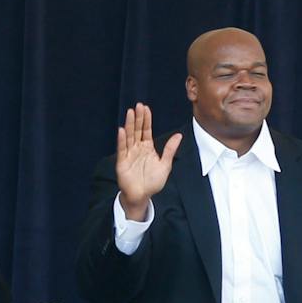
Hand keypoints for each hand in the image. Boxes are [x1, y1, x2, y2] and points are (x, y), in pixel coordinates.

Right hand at [114, 102, 181, 221]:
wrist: (142, 196)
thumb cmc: (153, 182)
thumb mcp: (165, 165)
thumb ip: (170, 150)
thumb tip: (179, 135)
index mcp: (147, 148)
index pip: (146, 130)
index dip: (146, 119)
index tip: (146, 108)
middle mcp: (137, 149)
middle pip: (137, 130)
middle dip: (137, 118)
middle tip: (138, 106)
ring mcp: (129, 154)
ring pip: (129, 136)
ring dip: (129, 125)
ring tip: (130, 113)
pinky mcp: (122, 162)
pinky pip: (122, 149)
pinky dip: (122, 140)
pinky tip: (122, 130)